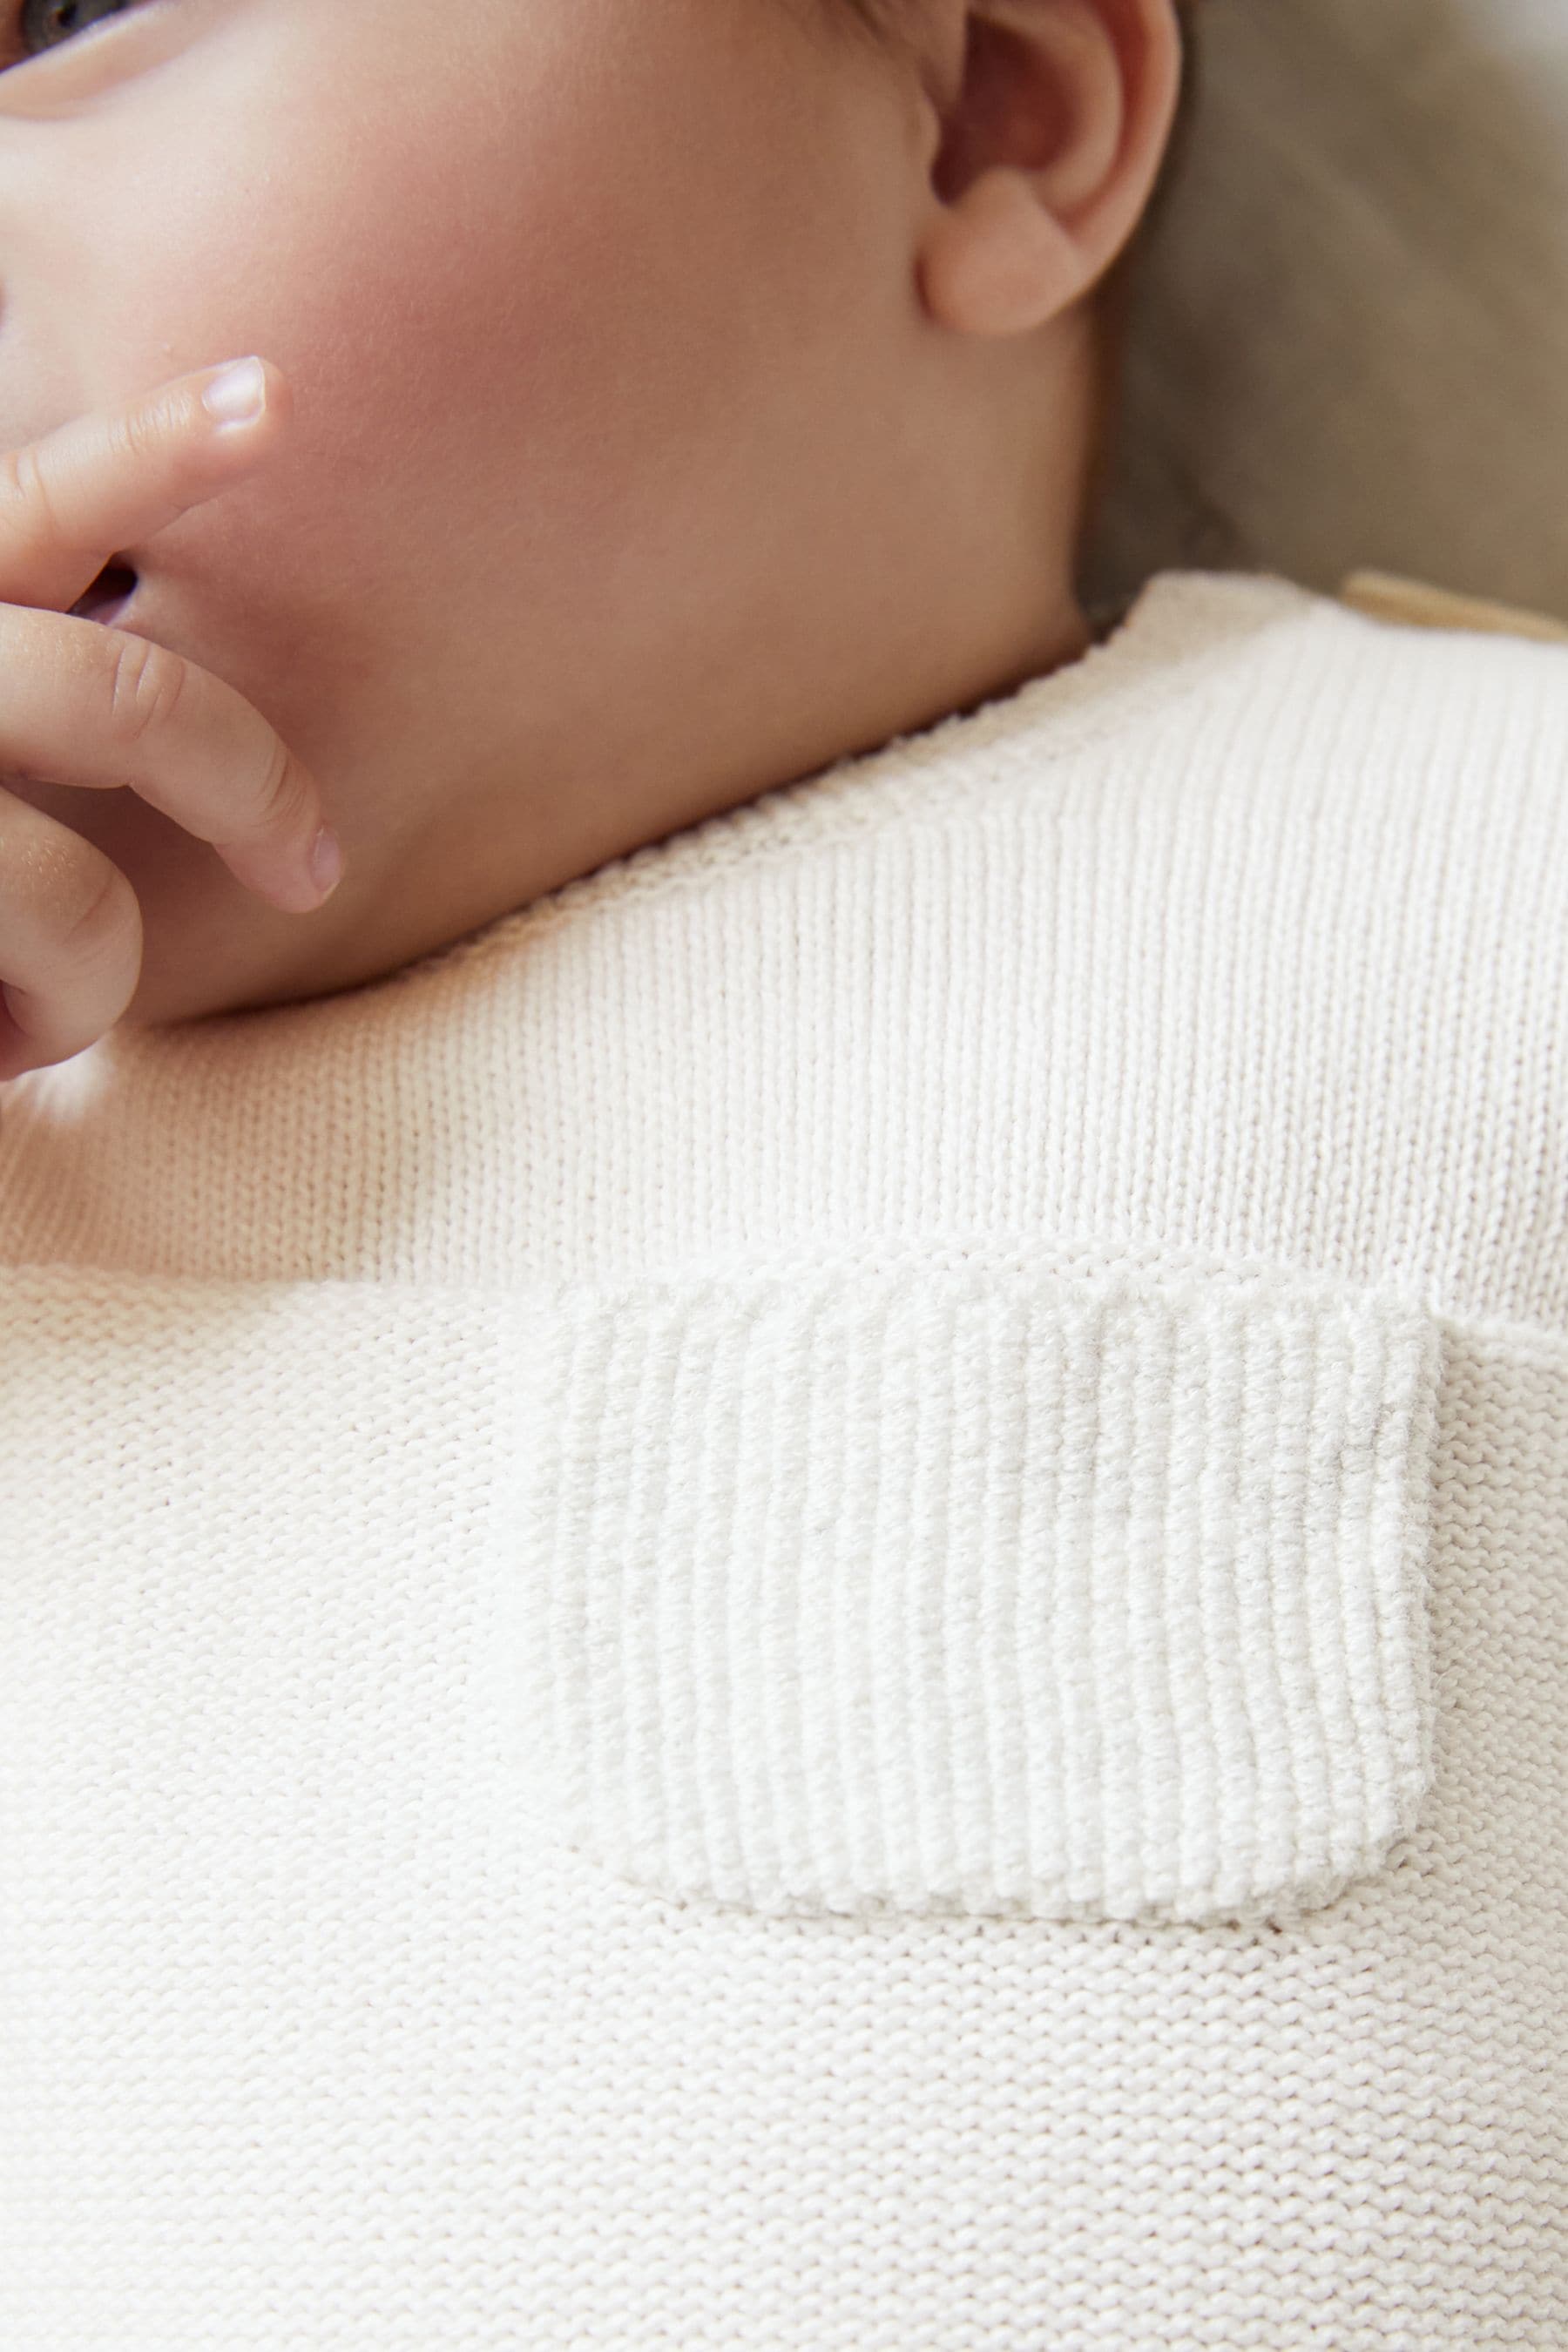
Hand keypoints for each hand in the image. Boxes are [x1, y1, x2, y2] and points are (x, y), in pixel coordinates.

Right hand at [0, 358, 340, 1082]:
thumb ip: (22, 669)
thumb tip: (168, 709)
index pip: (32, 503)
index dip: (159, 446)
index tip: (274, 399)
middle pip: (127, 701)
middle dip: (254, 789)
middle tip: (308, 867)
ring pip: (71, 896)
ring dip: (93, 980)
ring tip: (44, 1008)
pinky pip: (42, 985)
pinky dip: (39, 1034)